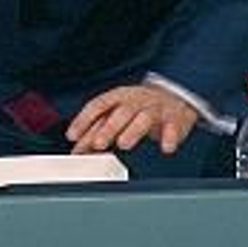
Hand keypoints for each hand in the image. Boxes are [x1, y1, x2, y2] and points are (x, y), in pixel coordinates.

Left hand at [66, 83, 198, 155]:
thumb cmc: (139, 107)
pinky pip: (173, 127)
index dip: (83, 120)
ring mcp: (156, 108)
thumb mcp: (117, 113)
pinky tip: (165, 148)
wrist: (175, 98)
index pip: (98, 106)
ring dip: (133, 131)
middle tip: (97, 144)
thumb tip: (79, 148)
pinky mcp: (174, 119)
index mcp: (118, 97)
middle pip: (120, 113)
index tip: (72, 136)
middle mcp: (136, 100)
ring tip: (123, 144)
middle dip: (108, 128)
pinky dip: (169, 137)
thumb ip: (98, 129)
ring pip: (144, 118)